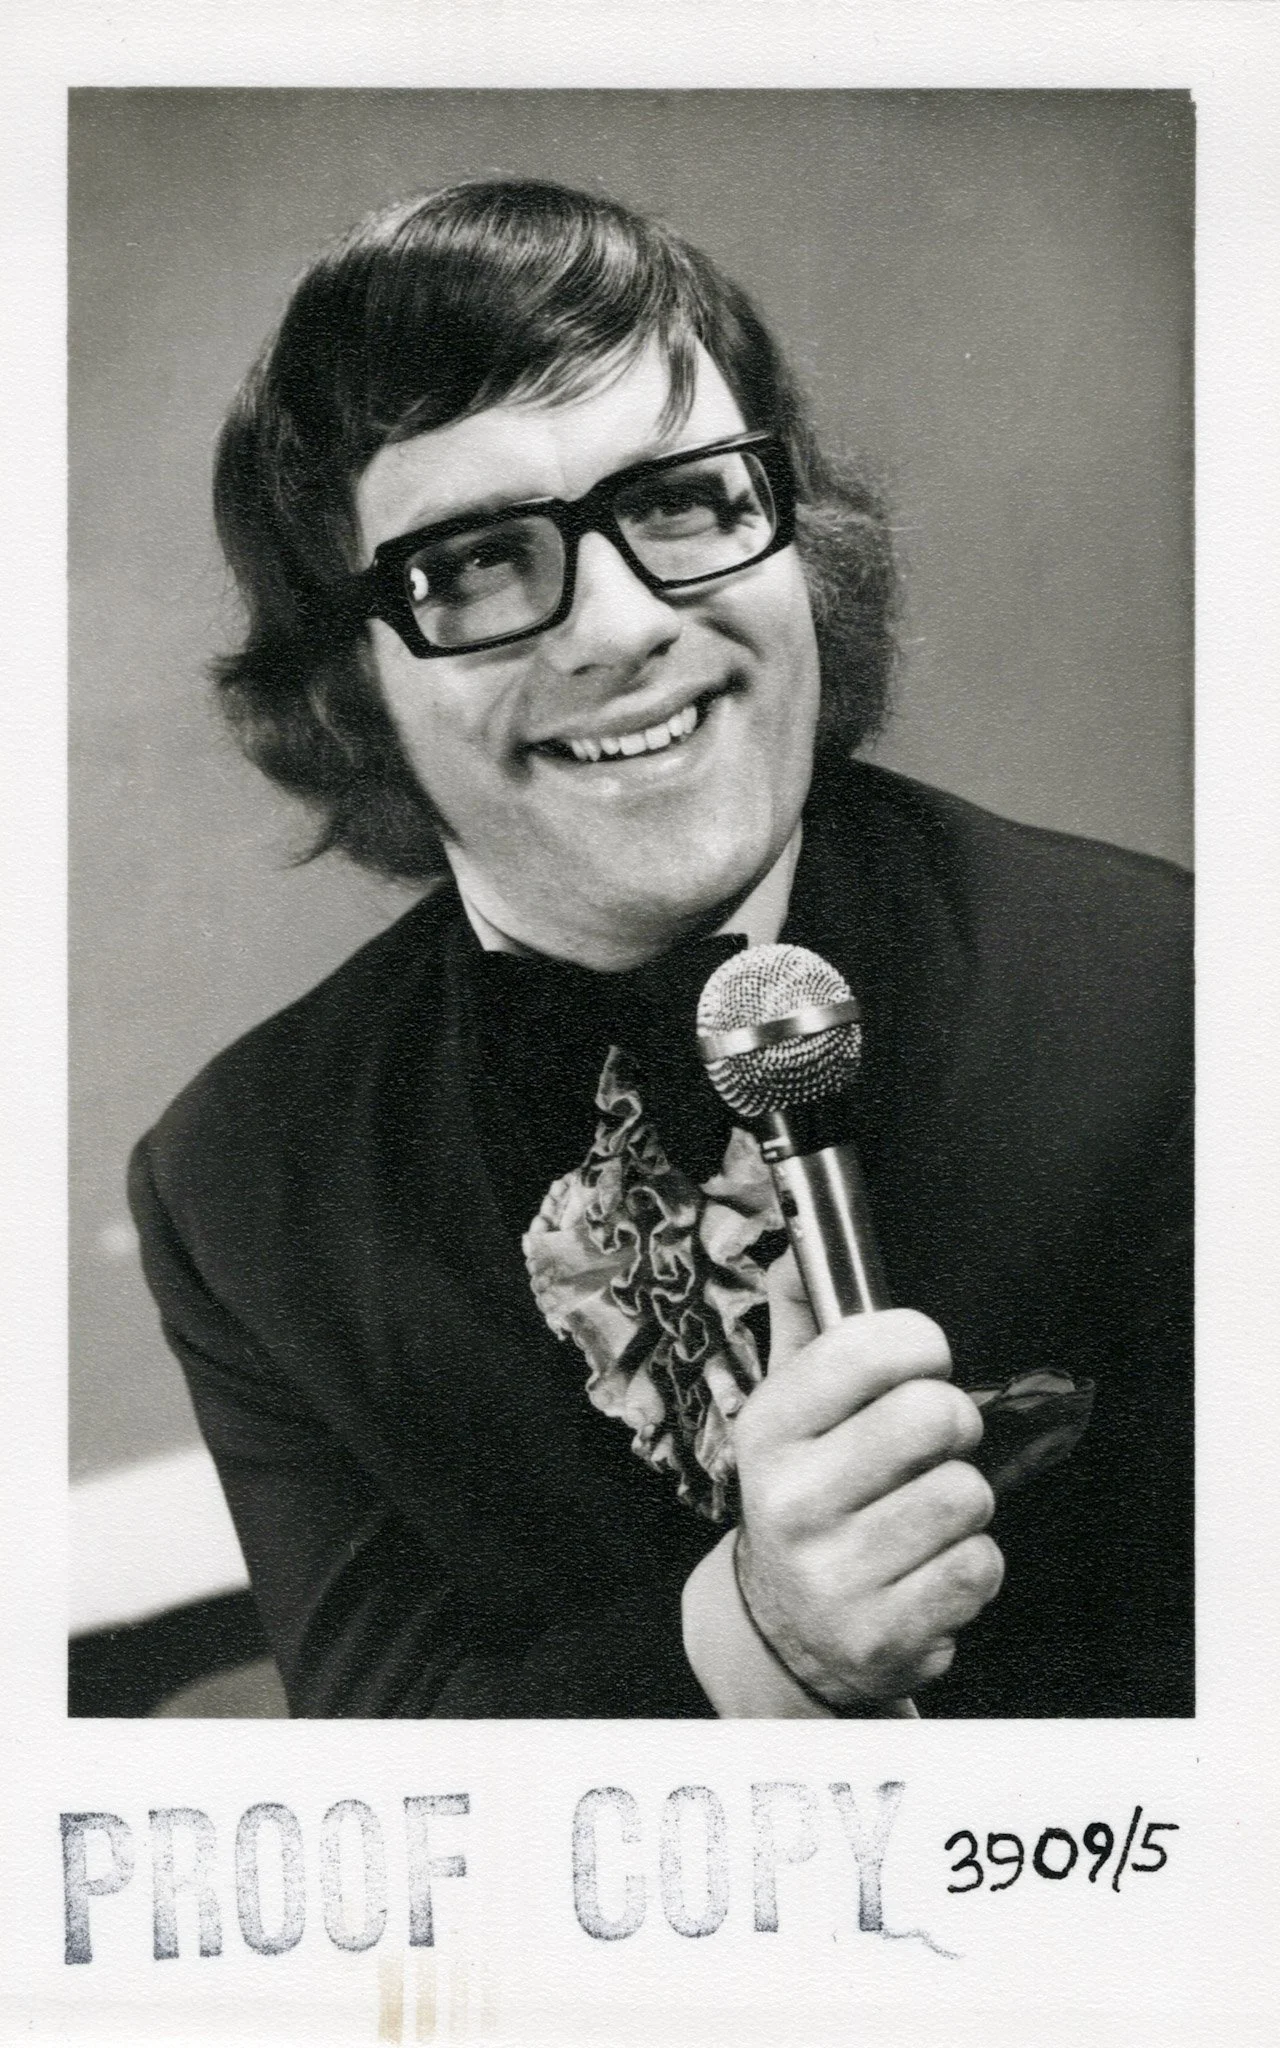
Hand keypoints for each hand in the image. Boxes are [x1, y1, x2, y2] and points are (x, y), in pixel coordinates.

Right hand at [733, 1252, 1003, 1707]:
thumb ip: (802, 1320)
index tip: (920, 1361)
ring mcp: (835, 1574)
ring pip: (967, 1494)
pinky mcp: (883, 1633)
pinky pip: (979, 1566)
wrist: (785, 1630)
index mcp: (768, 1428)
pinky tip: (926, 1567)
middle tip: (930, 1445)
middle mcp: (792, 1500)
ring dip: (962, 1501)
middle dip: (954, 1423)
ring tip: (920, 1514)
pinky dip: (970, 1563)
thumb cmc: (808, 1492)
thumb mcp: (787, 1408)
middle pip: (935, 1415)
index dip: (919, 1343)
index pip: (869, 1346)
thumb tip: (803, 1245)